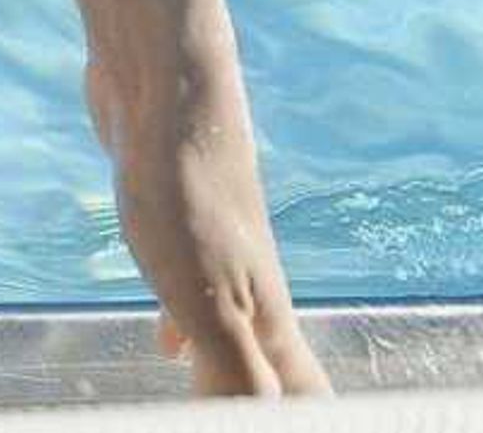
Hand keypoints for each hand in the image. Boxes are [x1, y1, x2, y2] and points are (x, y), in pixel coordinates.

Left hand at [93, 60, 329, 396]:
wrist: (166, 85)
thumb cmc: (186, 191)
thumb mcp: (207, 301)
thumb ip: (237, 373)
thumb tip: (264, 424)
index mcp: (266, 319)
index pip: (304, 396)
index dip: (309, 421)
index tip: (316, 428)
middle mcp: (252, 290)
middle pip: (278, 370)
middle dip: (274, 407)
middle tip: (256, 422)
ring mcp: (218, 253)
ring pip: (238, 334)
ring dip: (237, 378)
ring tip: (223, 407)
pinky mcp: (178, 224)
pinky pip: (194, 299)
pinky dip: (190, 333)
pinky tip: (168, 343)